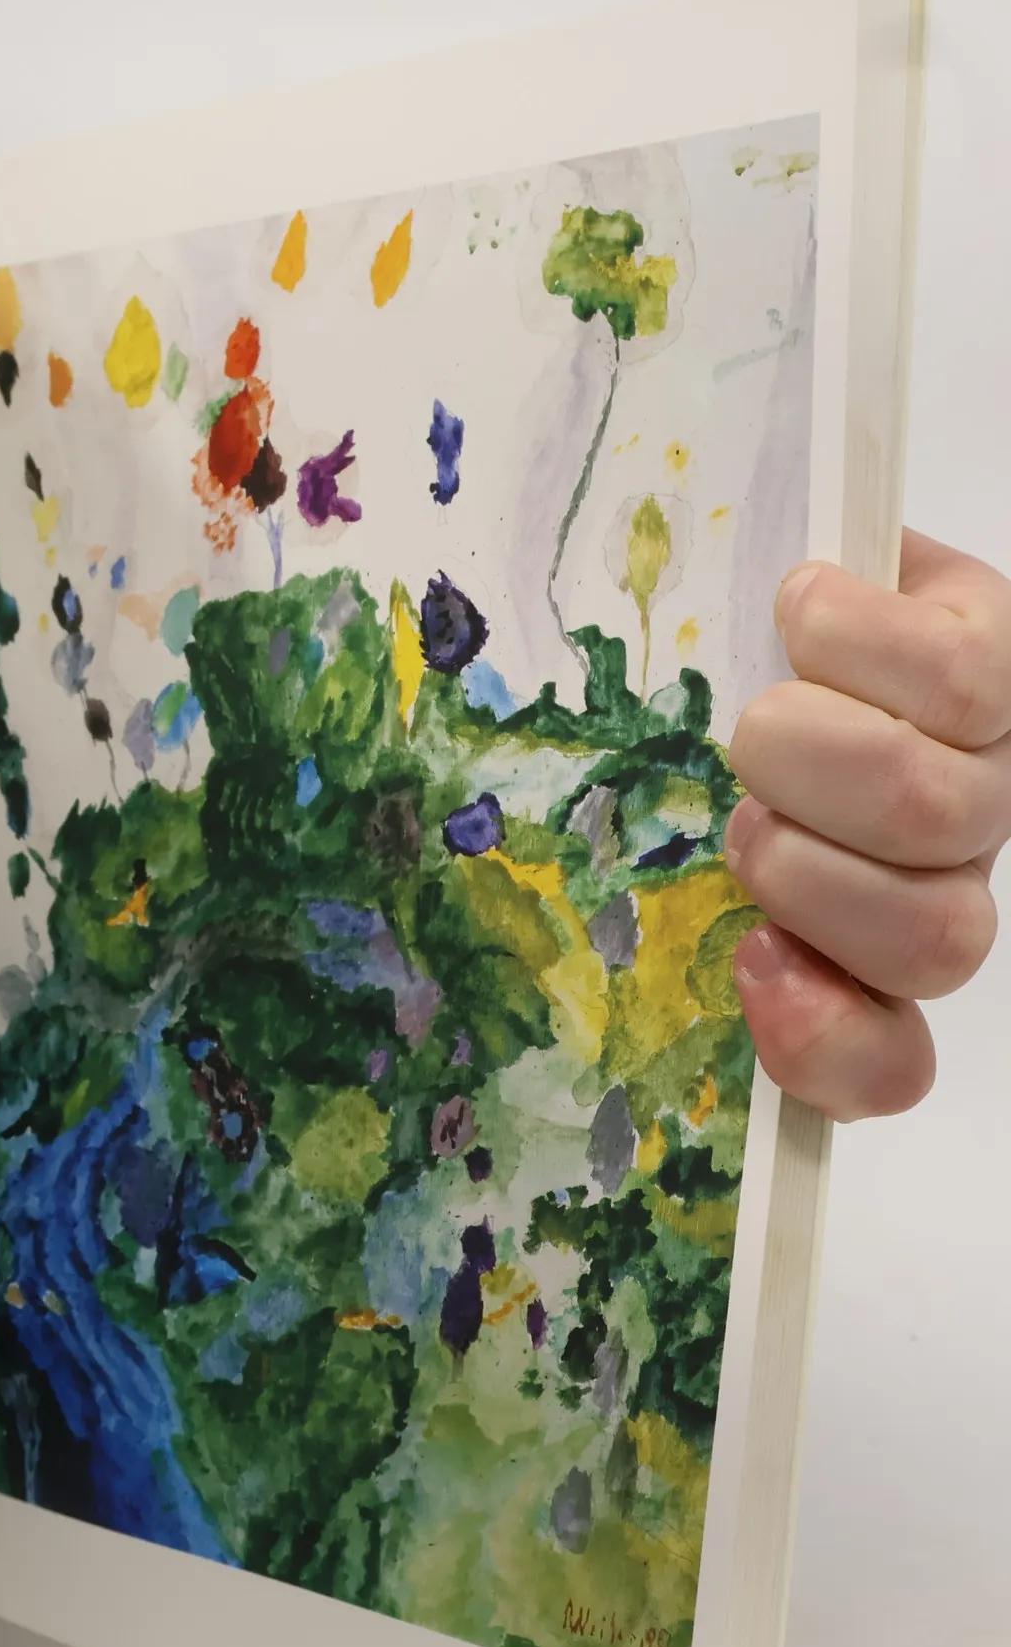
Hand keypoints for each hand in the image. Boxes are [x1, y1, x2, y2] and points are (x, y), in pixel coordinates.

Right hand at [727, 531, 1008, 1119]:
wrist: (793, 582)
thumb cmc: (715, 715)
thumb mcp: (669, 833)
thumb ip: (681, 922)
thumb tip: (757, 963)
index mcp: (860, 951)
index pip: (878, 1065)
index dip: (821, 1036)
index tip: (752, 960)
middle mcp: (946, 877)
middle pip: (926, 940)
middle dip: (792, 866)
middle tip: (745, 808)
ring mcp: (992, 773)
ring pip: (930, 814)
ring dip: (813, 757)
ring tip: (766, 714)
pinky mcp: (1005, 656)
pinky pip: (958, 683)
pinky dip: (849, 640)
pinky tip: (803, 612)